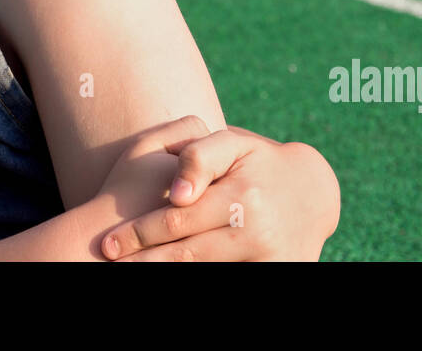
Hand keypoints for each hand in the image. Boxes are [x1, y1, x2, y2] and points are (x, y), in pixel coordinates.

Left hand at [100, 125, 340, 260]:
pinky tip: (173, 271)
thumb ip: (200, 156)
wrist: (313, 193)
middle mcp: (256, 231)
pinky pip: (230, 278)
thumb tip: (176, 193)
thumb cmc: (261, 162)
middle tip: (110, 262)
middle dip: (144, 261)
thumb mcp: (234, 143)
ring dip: (168, 271)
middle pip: (187, 254)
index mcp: (241, 196)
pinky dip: (201, 275)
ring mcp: (269, 258)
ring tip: (133, 271)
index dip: (140, 234)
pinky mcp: (279, 272)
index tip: (108, 244)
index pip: (178, 222)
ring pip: (206, 270)